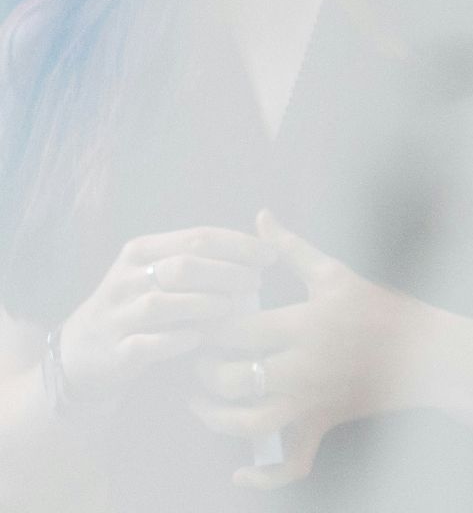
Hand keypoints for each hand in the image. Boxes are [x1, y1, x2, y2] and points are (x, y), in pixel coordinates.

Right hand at [57, 227, 275, 405]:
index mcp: (141, 251)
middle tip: (256, 283)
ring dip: (205, 304)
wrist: (82, 353)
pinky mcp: (115, 351)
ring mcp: (118, 316)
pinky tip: (200, 338)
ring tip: (234, 308)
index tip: (271, 255)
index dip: (239, 244)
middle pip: (184, 266)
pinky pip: (148, 344)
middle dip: (227, 272)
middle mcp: (126, 279)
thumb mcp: (158, 272)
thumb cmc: (138, 307)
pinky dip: (177, 340)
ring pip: (164, 303)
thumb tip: (264, 239)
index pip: (197, 237)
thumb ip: (199, 256)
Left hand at [190, 209, 427, 488]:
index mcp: (305, 324)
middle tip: (196, 359)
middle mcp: (304, 366)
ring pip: (248, 423)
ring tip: (202, 403)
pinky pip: (291, 463)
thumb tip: (260, 217)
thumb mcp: (335, 274)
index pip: (235, 330)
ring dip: (215, 418)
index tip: (198, 320)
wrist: (428, 352)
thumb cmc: (379, 307)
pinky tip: (239, 472)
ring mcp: (313, 400)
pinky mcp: (323, 423)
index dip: (206, 327)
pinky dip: (263, 476)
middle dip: (202, 371)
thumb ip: (291, 248)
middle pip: (231, 378)